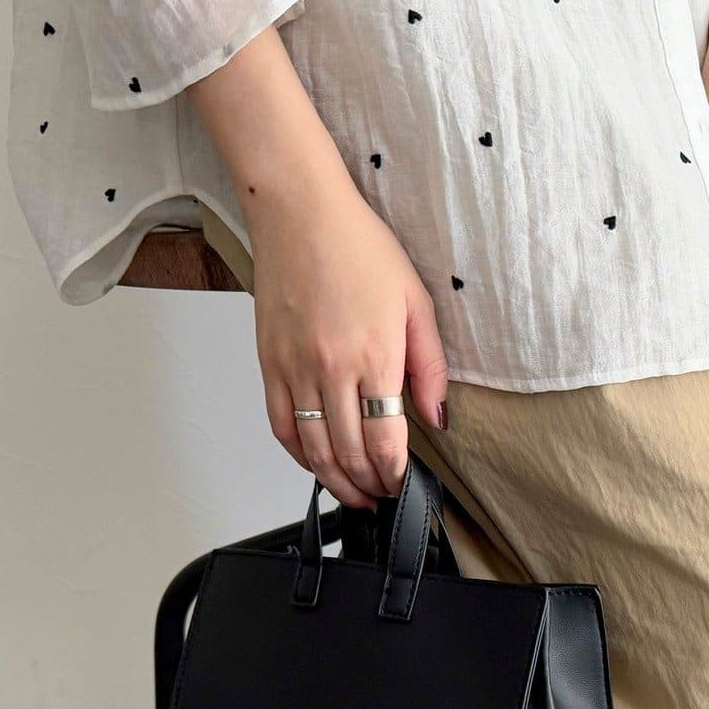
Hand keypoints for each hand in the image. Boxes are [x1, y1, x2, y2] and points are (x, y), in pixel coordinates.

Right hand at [247, 168, 448, 509]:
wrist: (300, 213)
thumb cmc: (358, 248)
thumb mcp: (416, 303)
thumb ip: (431, 367)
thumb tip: (438, 417)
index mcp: (374, 356)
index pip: (386, 441)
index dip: (396, 474)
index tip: (404, 484)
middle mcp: (332, 369)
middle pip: (350, 454)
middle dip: (370, 485)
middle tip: (383, 495)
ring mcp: (296, 370)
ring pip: (314, 451)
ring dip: (336, 481)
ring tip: (355, 492)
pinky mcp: (270, 364)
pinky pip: (282, 427)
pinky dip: (300, 455)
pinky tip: (317, 464)